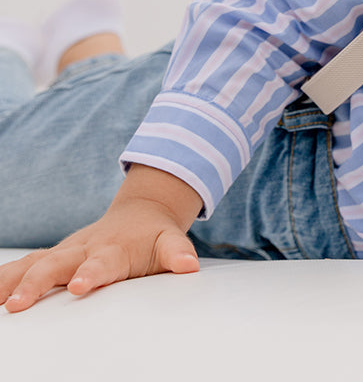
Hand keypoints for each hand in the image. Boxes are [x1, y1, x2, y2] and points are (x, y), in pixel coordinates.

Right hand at [1, 166, 202, 312]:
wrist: (141, 211)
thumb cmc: (153, 235)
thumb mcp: (170, 240)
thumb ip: (177, 252)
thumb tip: (190, 265)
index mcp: (113, 249)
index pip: (102, 263)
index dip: (91, 274)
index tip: (79, 286)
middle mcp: (84, 248)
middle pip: (56, 264)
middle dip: (36, 283)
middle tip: (19, 304)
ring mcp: (66, 251)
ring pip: (33, 263)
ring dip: (12, 281)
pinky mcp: (52, 256)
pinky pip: (23, 266)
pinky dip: (3, 278)